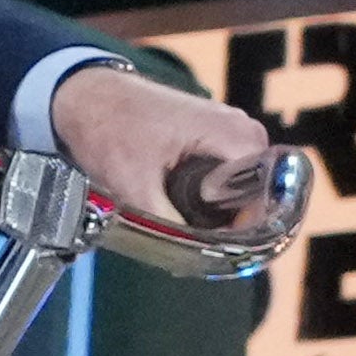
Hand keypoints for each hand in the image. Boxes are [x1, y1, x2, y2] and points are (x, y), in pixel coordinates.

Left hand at [51, 63, 289, 238]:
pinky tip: (178, 205)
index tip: (214, 248)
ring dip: (216, 211)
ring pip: (242, 191)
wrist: (89, 97)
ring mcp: (233, 133)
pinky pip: (228, 177)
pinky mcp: (217, 138)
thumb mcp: (135, 186)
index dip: (243, 230)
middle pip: (256, 198)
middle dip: (228, 224)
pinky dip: (208, 196)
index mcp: (235, 136)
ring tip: (178, 219)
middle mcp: (244, 131)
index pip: (266, 198)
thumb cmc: (110, 127)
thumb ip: (169, 225)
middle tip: (190, 240)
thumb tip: (194, 258)